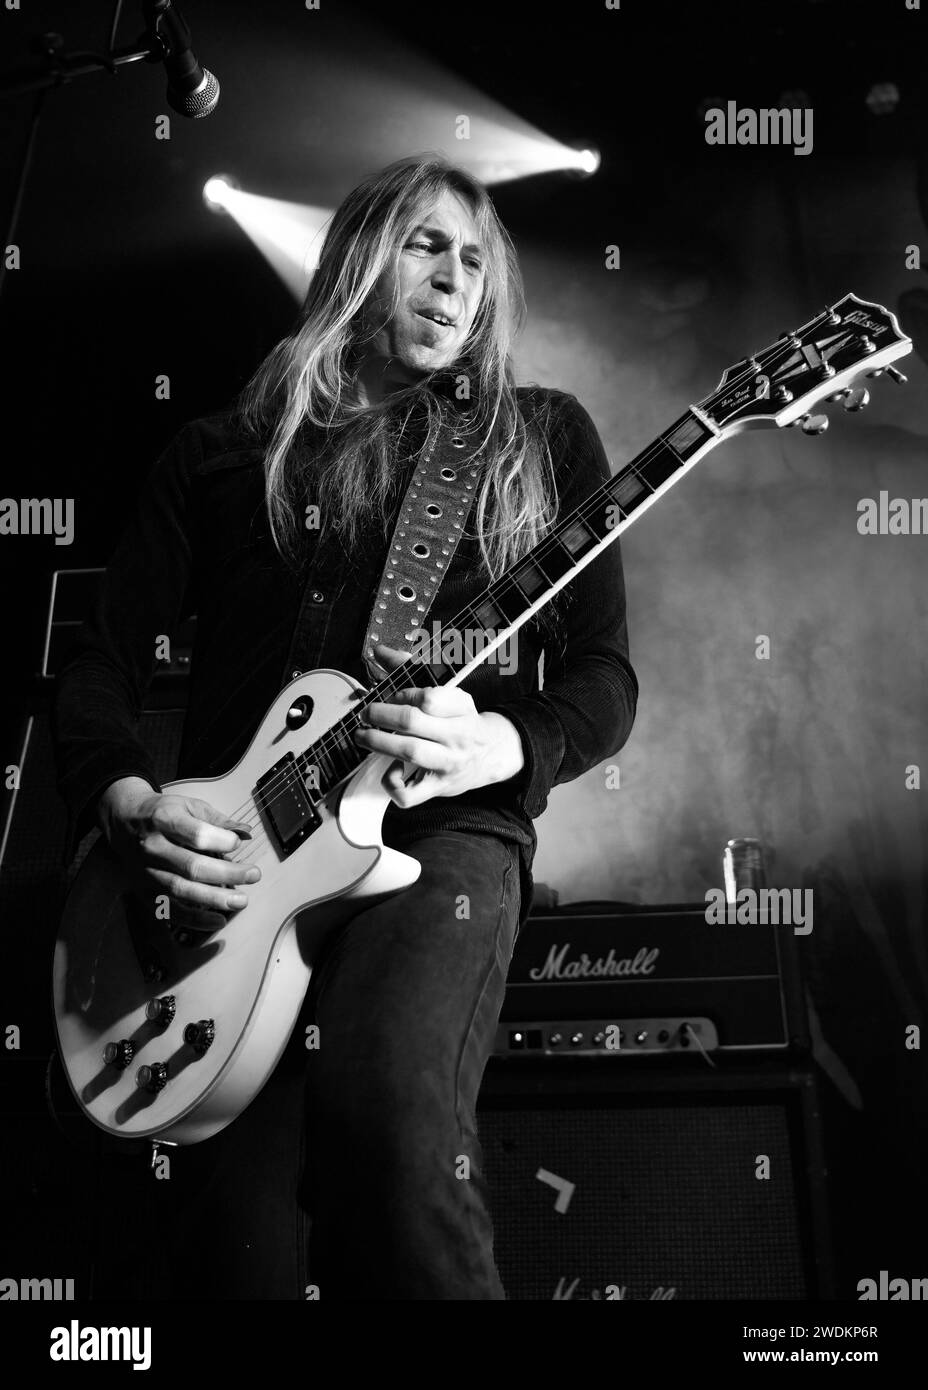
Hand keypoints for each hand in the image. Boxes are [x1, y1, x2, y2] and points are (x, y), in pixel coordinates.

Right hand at [97, 775, 260, 925]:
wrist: (123, 820)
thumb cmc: (162, 812)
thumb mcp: (189, 805)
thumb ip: (217, 820)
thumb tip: (245, 832)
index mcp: (164, 820)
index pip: (196, 835)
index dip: (221, 841)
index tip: (238, 843)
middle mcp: (153, 847)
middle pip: (192, 866)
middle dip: (227, 874)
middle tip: (253, 875)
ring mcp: (147, 872)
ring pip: (181, 890)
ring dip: (214, 899)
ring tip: (240, 901)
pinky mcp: (144, 890)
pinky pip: (169, 910)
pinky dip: (195, 919)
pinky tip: (218, 920)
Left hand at [353, 644, 525, 807]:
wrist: (492, 755)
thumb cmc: (463, 721)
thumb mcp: (450, 693)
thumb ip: (412, 671)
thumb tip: (379, 652)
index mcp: (461, 708)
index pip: (428, 697)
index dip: (403, 694)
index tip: (392, 696)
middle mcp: (457, 735)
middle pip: (413, 721)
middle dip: (381, 714)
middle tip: (367, 713)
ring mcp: (448, 764)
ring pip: (410, 752)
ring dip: (379, 742)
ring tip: (363, 735)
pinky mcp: (439, 787)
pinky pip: (410, 794)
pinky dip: (393, 783)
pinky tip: (390, 769)